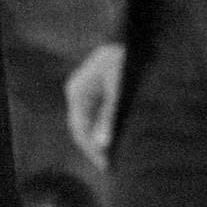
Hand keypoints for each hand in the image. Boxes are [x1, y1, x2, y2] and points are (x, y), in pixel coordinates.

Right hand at [66, 42, 125, 170]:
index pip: (79, 129)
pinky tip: (114, 139)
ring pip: (87, 123)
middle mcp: (77, 93)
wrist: (129, 39)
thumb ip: (108, 116)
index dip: (91, 150)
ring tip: (113, 158)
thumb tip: (102, 145)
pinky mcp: (95, 92)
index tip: (105, 165)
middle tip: (109, 167)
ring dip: (97, 139)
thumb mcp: (117, 89)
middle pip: (81, 127)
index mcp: (77, 92)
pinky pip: (95, 115)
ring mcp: (85, 92)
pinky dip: (102, 129)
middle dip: (93, 147)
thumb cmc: (122, 61)